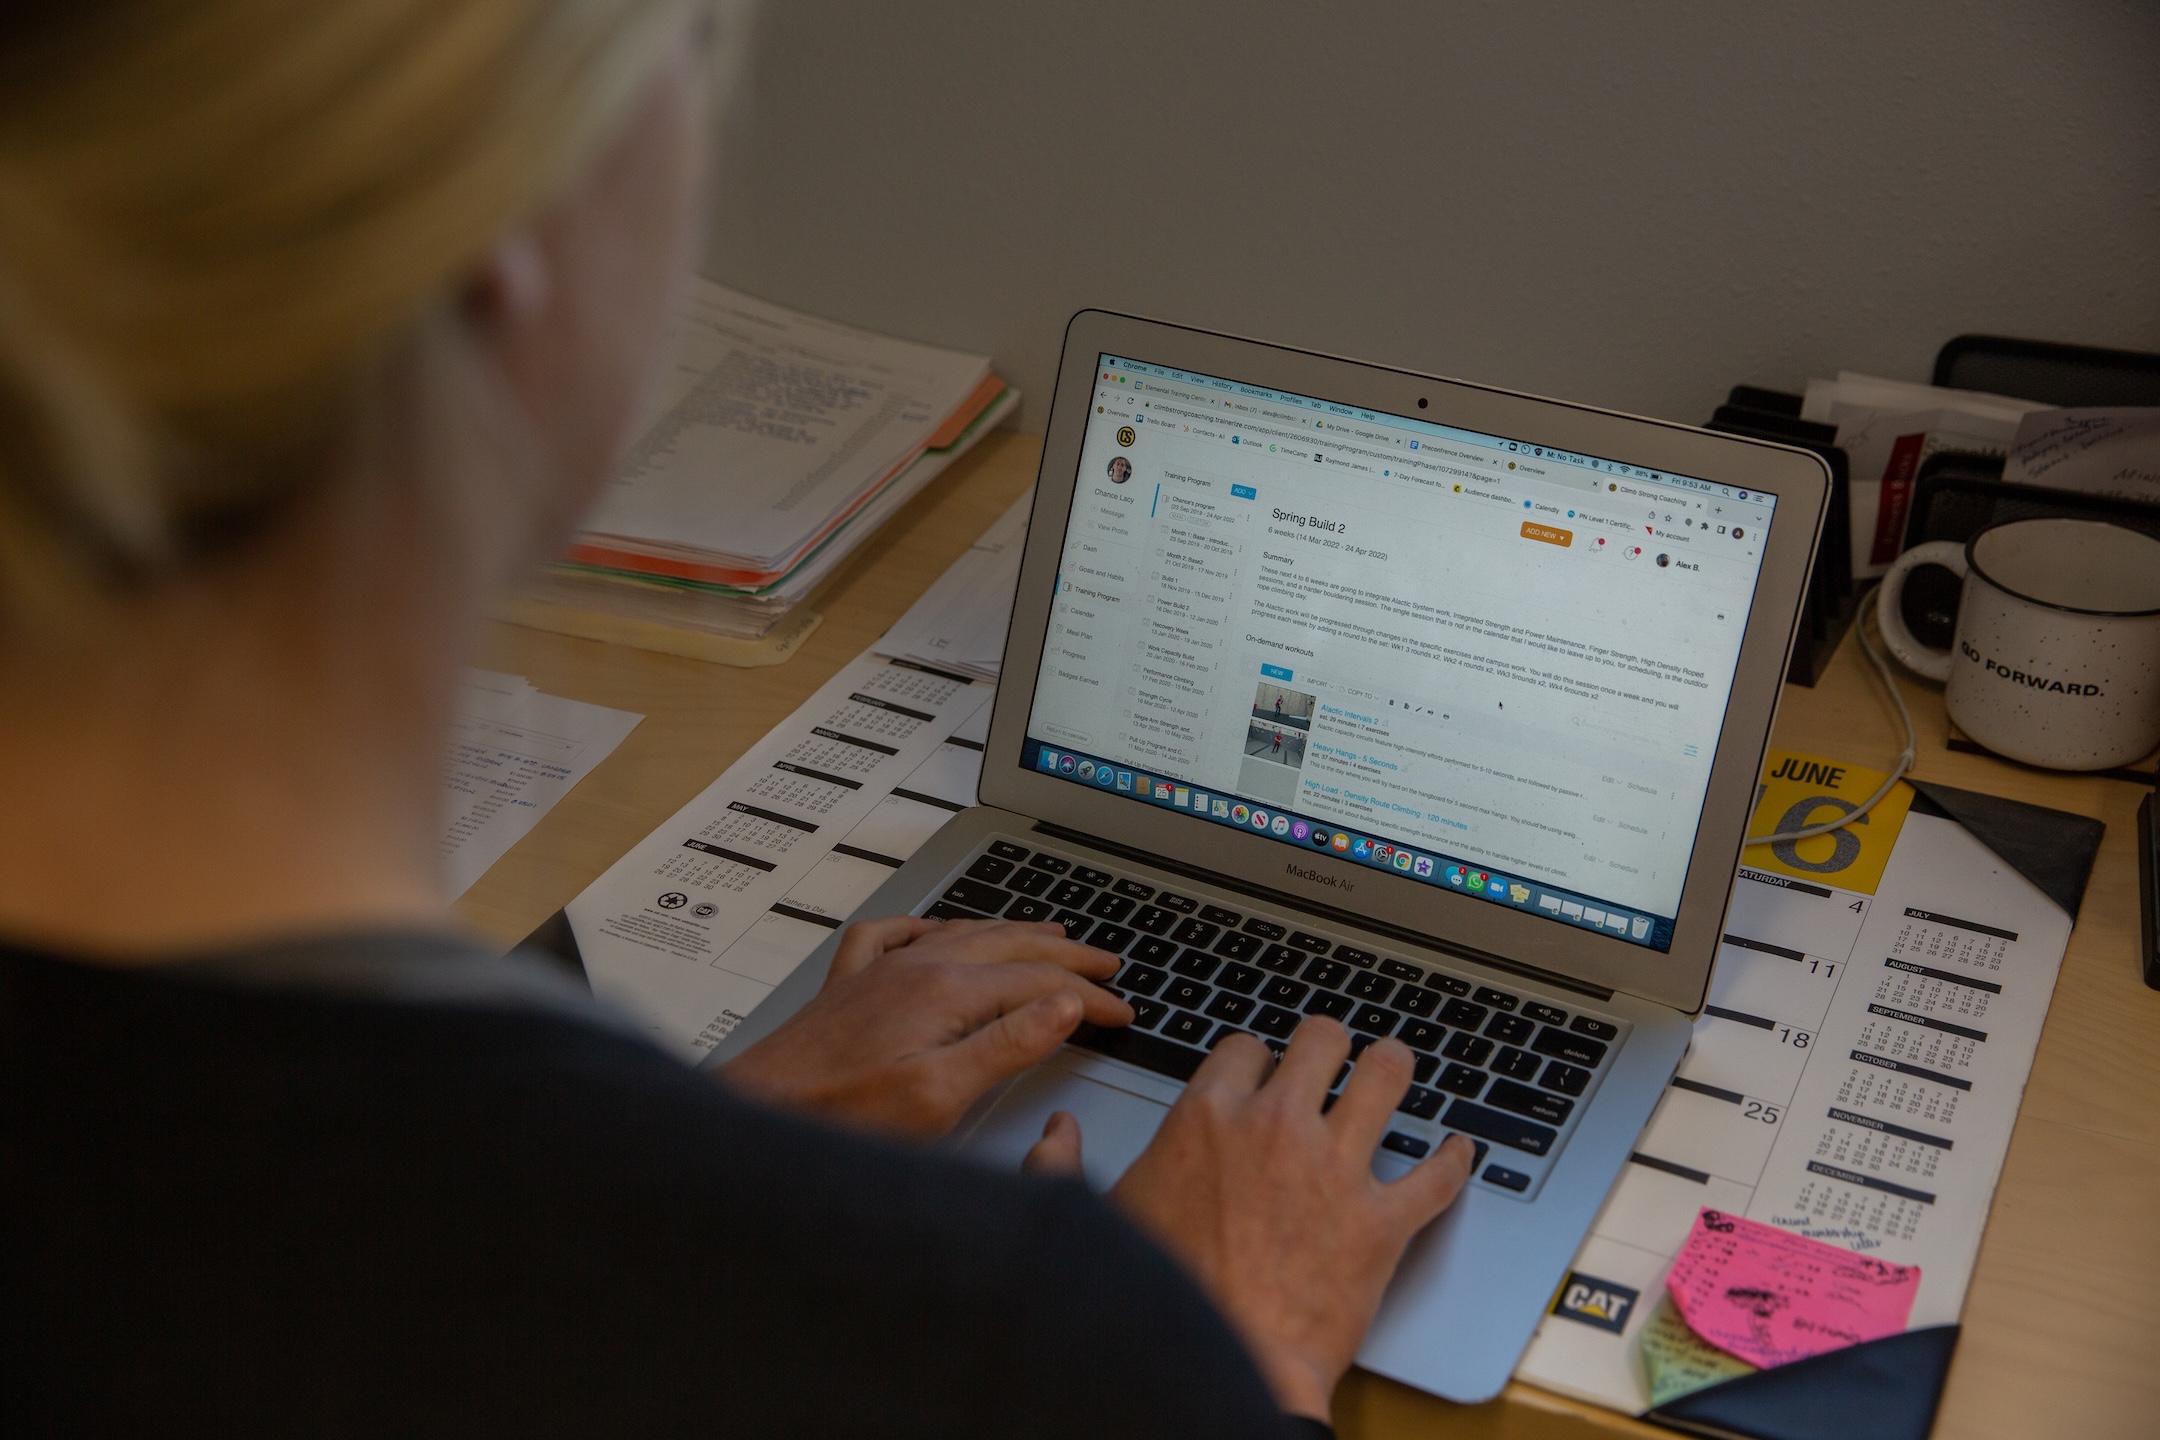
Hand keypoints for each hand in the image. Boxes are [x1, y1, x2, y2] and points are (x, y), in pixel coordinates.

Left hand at [721, 914, 1131, 1137]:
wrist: (758, 1115)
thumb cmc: (841, 1116)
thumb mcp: (940, 1095)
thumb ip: (1007, 1046)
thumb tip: (1064, 1006)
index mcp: (947, 992)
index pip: (1040, 984)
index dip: (1089, 998)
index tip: (1123, 1010)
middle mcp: (916, 968)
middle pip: (1011, 947)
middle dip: (1066, 956)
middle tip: (1108, 963)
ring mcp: (881, 972)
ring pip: (964, 934)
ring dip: (1014, 933)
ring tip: (1051, 935)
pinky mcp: (850, 988)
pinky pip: (896, 935)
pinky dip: (930, 926)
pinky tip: (935, 929)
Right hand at [1033, 1020, 1473, 1420]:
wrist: (1217, 1367)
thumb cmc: (1159, 1302)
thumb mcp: (1096, 1221)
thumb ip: (1062, 1169)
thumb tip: (1054, 1136)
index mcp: (1206, 1118)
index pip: (1245, 1046)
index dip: (1257, 1059)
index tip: (1262, 1074)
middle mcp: (1275, 1128)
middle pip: (1321, 1040)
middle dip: (1330, 1045)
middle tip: (1334, 1060)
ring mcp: (1334, 1171)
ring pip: (1386, 1078)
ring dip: (1394, 1070)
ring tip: (1396, 1071)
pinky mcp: (1381, 1224)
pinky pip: (1437, 1175)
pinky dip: (1455, 1162)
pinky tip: (1459, 1153)